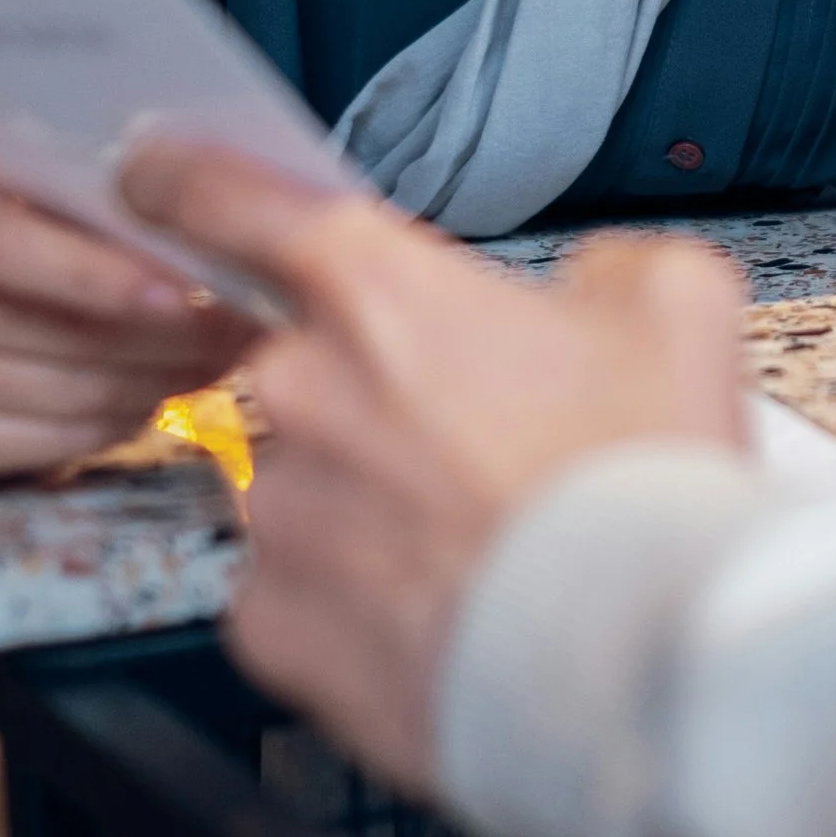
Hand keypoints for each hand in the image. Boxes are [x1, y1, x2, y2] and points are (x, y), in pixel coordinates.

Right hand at [0, 171, 252, 480]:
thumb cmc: (37, 231)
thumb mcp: (58, 198)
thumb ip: (113, 209)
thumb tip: (223, 238)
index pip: (6, 247)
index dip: (98, 276)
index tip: (183, 292)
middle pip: (52, 331)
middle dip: (166, 334)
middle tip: (245, 329)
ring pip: (70, 393)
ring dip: (161, 379)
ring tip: (219, 358)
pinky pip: (61, 441)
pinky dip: (125, 420)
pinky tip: (161, 391)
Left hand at [119, 145, 747, 789]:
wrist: (642, 661)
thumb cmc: (648, 484)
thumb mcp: (676, 305)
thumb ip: (597, 269)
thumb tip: (579, 296)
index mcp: (380, 295)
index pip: (230, 199)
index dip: (185, 178)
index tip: (159, 175)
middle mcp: (302, 391)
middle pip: (304, 367)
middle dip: (377, 398)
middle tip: (480, 447)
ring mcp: (277, 514)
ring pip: (303, 485)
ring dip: (369, 504)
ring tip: (480, 544)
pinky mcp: (271, 626)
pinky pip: (290, 592)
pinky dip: (351, 601)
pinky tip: (438, 608)